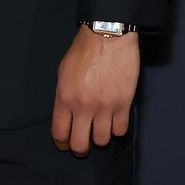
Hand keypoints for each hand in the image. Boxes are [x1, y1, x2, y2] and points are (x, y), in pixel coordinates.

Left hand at [50, 26, 138, 156]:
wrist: (108, 36)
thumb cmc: (83, 50)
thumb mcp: (63, 73)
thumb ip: (64, 97)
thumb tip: (67, 115)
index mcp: (65, 98)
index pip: (60, 133)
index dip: (62, 143)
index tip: (65, 145)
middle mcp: (84, 107)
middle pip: (81, 144)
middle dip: (80, 149)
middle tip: (83, 145)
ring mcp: (105, 107)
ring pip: (102, 140)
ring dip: (100, 137)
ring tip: (101, 128)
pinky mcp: (124, 104)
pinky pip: (121, 130)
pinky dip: (117, 129)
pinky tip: (114, 121)